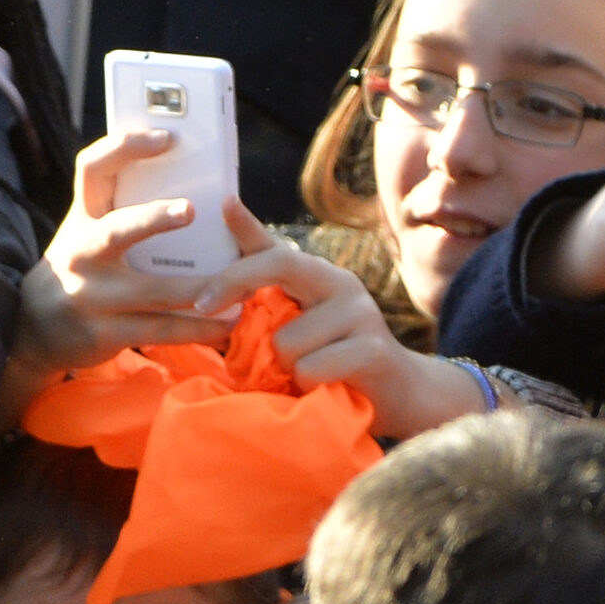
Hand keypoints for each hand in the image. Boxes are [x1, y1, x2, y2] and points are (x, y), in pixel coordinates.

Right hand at [0, 130, 240, 426]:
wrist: (34, 331)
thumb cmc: (82, 270)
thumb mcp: (88, 234)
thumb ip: (124, 212)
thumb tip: (201, 186)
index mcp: (82, 217)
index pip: (93, 168)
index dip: (126, 147)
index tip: (168, 137)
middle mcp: (80, 252)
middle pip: (117, 231)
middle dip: (152, 220)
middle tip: (190, 211)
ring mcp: (90, 296)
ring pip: (155, 292)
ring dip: (205, 289)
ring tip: (245, 289)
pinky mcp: (103, 333)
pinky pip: (161, 330)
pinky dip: (200, 328)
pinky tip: (226, 323)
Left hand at [190, 202, 486, 438]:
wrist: (401, 396)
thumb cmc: (334, 365)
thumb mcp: (295, 333)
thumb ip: (262, 315)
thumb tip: (208, 304)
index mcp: (317, 278)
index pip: (276, 246)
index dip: (246, 226)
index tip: (222, 206)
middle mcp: (340, 284)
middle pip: (279, 265)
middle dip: (232, 283)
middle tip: (203, 308)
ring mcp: (360, 313)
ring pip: (285, 339)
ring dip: (283, 368)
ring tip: (305, 376)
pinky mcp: (373, 348)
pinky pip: (310, 367)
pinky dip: (306, 385)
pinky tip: (325, 387)